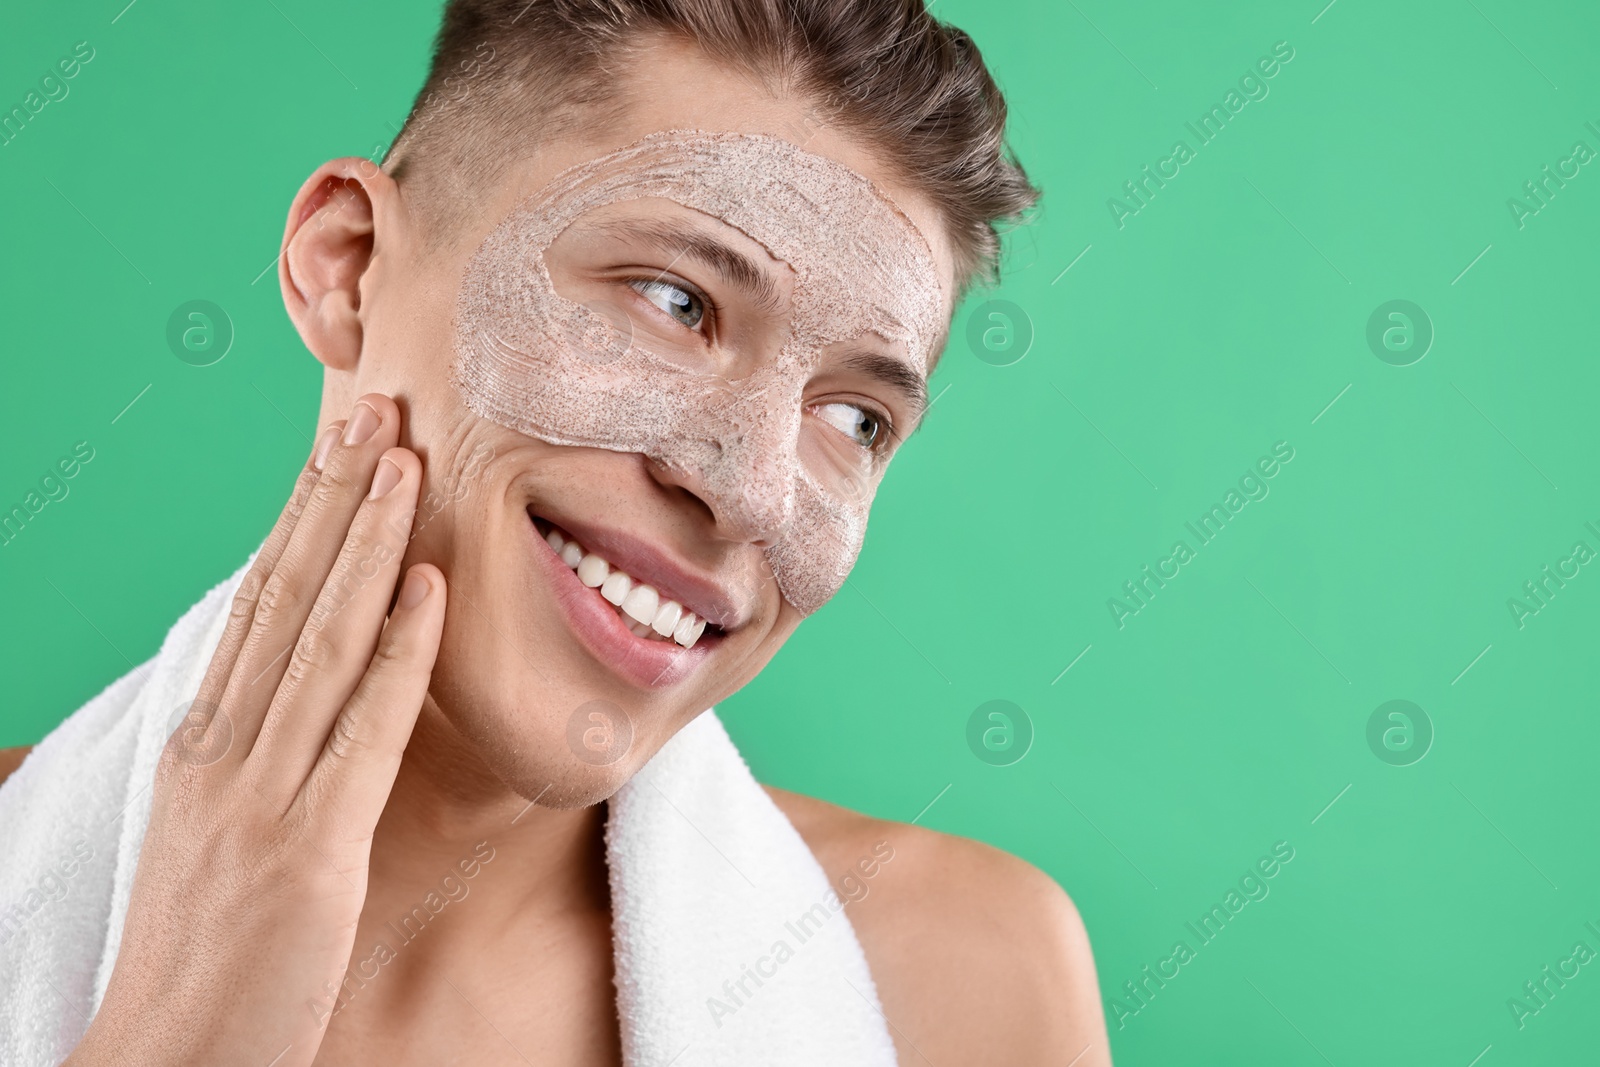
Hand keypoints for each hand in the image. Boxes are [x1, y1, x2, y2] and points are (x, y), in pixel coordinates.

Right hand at [68, 394, 445, 1066]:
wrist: (164, 1056)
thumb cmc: (204, 948)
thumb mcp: (219, 826)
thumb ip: (256, 751)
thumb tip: (302, 684)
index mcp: (205, 739)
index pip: (258, 602)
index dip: (302, 518)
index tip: (340, 446)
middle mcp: (226, 748)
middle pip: (285, 595)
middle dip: (333, 497)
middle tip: (376, 409)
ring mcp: (264, 793)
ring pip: (321, 639)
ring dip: (368, 543)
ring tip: (407, 460)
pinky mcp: (309, 847)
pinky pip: (362, 729)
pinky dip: (397, 651)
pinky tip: (428, 587)